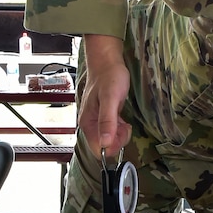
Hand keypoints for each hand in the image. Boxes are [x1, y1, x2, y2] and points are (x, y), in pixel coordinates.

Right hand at [78, 34, 131, 156]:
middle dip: (118, 140)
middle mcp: (91, 124)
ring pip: (110, 140)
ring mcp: (97, 122)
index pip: (97, 149)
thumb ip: (107, 121)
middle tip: (124, 124)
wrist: (108, 63)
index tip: (120, 133)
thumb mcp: (110, 98)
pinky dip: (120, 129)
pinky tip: (122, 118)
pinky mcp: (105, 118)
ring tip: (123, 119)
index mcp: (88, 122)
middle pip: (105, 147)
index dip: (112, 146)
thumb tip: (105, 143)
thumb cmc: (109, 77)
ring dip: (120, 134)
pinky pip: (113, 132)